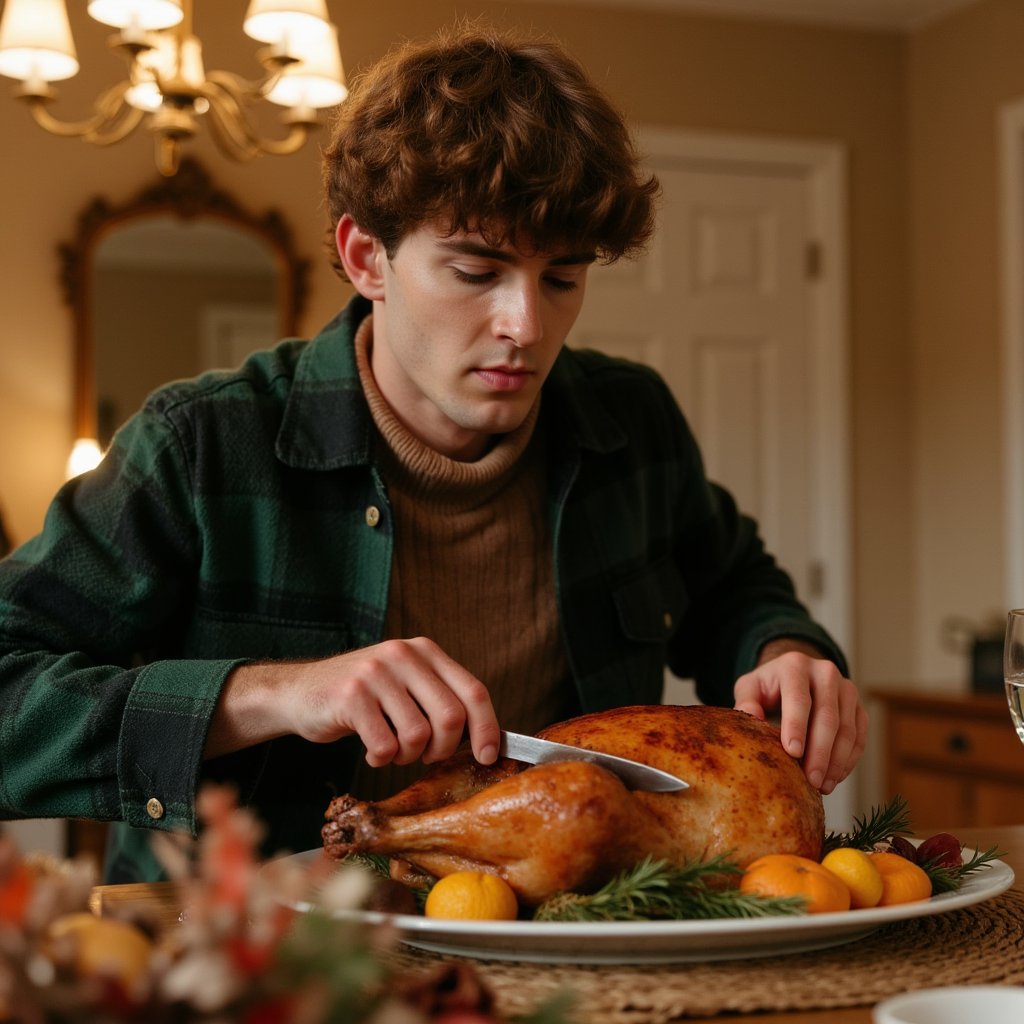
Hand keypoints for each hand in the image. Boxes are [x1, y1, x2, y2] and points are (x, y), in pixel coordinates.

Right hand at [207, 637, 500, 768]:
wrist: (300, 691)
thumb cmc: (362, 698)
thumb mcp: (406, 685)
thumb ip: (440, 700)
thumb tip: (486, 740)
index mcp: (425, 651)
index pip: (474, 692)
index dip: (488, 729)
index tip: (489, 757)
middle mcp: (404, 654)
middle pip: (451, 717)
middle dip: (442, 749)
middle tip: (423, 756)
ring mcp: (377, 672)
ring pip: (418, 735)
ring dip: (407, 756)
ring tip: (391, 749)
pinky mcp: (351, 695)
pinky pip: (385, 745)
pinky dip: (381, 758)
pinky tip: (371, 750)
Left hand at [732, 639, 867, 794]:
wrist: (795, 677)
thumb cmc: (768, 687)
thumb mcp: (750, 687)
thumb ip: (746, 700)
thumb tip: (749, 715)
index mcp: (795, 666)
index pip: (798, 698)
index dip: (797, 726)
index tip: (793, 752)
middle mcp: (825, 672)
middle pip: (827, 716)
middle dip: (820, 752)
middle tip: (811, 780)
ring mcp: (847, 689)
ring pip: (848, 729)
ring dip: (836, 761)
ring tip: (822, 786)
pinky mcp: (859, 706)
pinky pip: (860, 737)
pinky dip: (849, 760)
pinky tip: (834, 778)